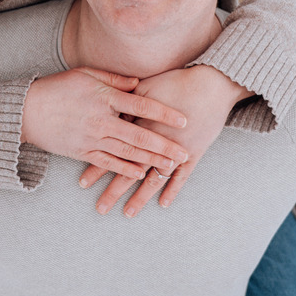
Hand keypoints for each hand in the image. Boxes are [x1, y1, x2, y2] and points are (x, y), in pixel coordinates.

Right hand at [21, 67, 187, 179]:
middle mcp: (101, 119)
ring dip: (151, 160)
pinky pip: (108, 163)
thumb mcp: (85, 74)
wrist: (27, 111)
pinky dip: (125, 169)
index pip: (142, 104)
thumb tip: (139, 83)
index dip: (164, 113)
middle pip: (140, 134)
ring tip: (170, 166)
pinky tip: (140, 174)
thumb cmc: (57, 88)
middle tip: (185, 152)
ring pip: (128, 152)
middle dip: (164, 145)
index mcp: (104, 96)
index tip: (183, 120)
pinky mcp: (82, 152)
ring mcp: (92, 138)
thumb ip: (114, 79)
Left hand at [80, 65, 251, 213]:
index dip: (98, 167)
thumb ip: (124, 103)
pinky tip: (163, 205)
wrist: (211, 85)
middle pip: (131, 172)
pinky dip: (173, 190)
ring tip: (128, 213)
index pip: (114, 151)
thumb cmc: (176, 82)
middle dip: (114, 191)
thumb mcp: (144, 89)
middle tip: (100, 208)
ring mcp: (176, 152)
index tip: (83, 182)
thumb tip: (106, 112)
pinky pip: (182, 177)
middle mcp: (156, 144)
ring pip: (154, 180)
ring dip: (140, 198)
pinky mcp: (194, 153)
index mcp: (140, 127)